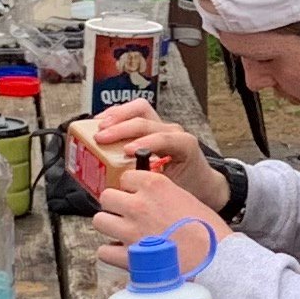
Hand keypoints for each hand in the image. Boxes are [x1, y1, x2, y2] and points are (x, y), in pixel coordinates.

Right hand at [86, 101, 224, 202]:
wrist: (200, 180)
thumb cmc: (189, 185)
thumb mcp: (174, 189)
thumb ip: (154, 186)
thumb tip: (129, 189)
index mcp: (184, 145)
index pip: (164, 138)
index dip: (145, 142)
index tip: (127, 151)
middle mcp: (173, 131)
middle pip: (146, 119)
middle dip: (122, 127)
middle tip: (101, 138)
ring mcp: (162, 126)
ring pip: (139, 109)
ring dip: (117, 116)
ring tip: (98, 127)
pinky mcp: (151, 126)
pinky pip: (133, 113)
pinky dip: (116, 116)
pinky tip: (101, 124)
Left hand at [90, 166, 224, 271]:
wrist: (216, 259)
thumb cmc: (207, 231)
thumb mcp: (185, 198)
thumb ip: (160, 195)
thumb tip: (145, 198)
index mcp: (155, 185)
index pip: (125, 177)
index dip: (130, 188)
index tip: (136, 196)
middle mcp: (138, 204)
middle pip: (107, 196)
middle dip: (115, 205)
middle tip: (126, 214)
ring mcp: (131, 230)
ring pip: (99, 220)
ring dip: (110, 226)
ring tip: (123, 233)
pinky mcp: (129, 256)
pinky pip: (104, 251)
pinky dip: (112, 253)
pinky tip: (124, 253)